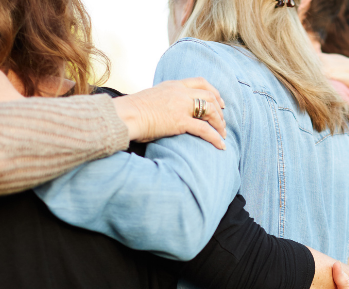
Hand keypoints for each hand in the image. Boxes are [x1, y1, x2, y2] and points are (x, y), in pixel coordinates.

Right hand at [113, 77, 227, 149]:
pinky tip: (220, 145)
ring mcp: (181, 106)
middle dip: (220, 110)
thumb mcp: (150, 99)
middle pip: (209, 96)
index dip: (214, 91)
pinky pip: (204, 129)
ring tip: (223, 135)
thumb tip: (165, 111)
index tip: (220, 101)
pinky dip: (215, 137)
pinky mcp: (180, 121)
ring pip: (210, 110)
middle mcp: (179, 92)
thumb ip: (163, 101)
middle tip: (223, 122)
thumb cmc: (132, 111)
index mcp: (173, 85)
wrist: (125, 115)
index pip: (200, 82)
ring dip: (220, 123)